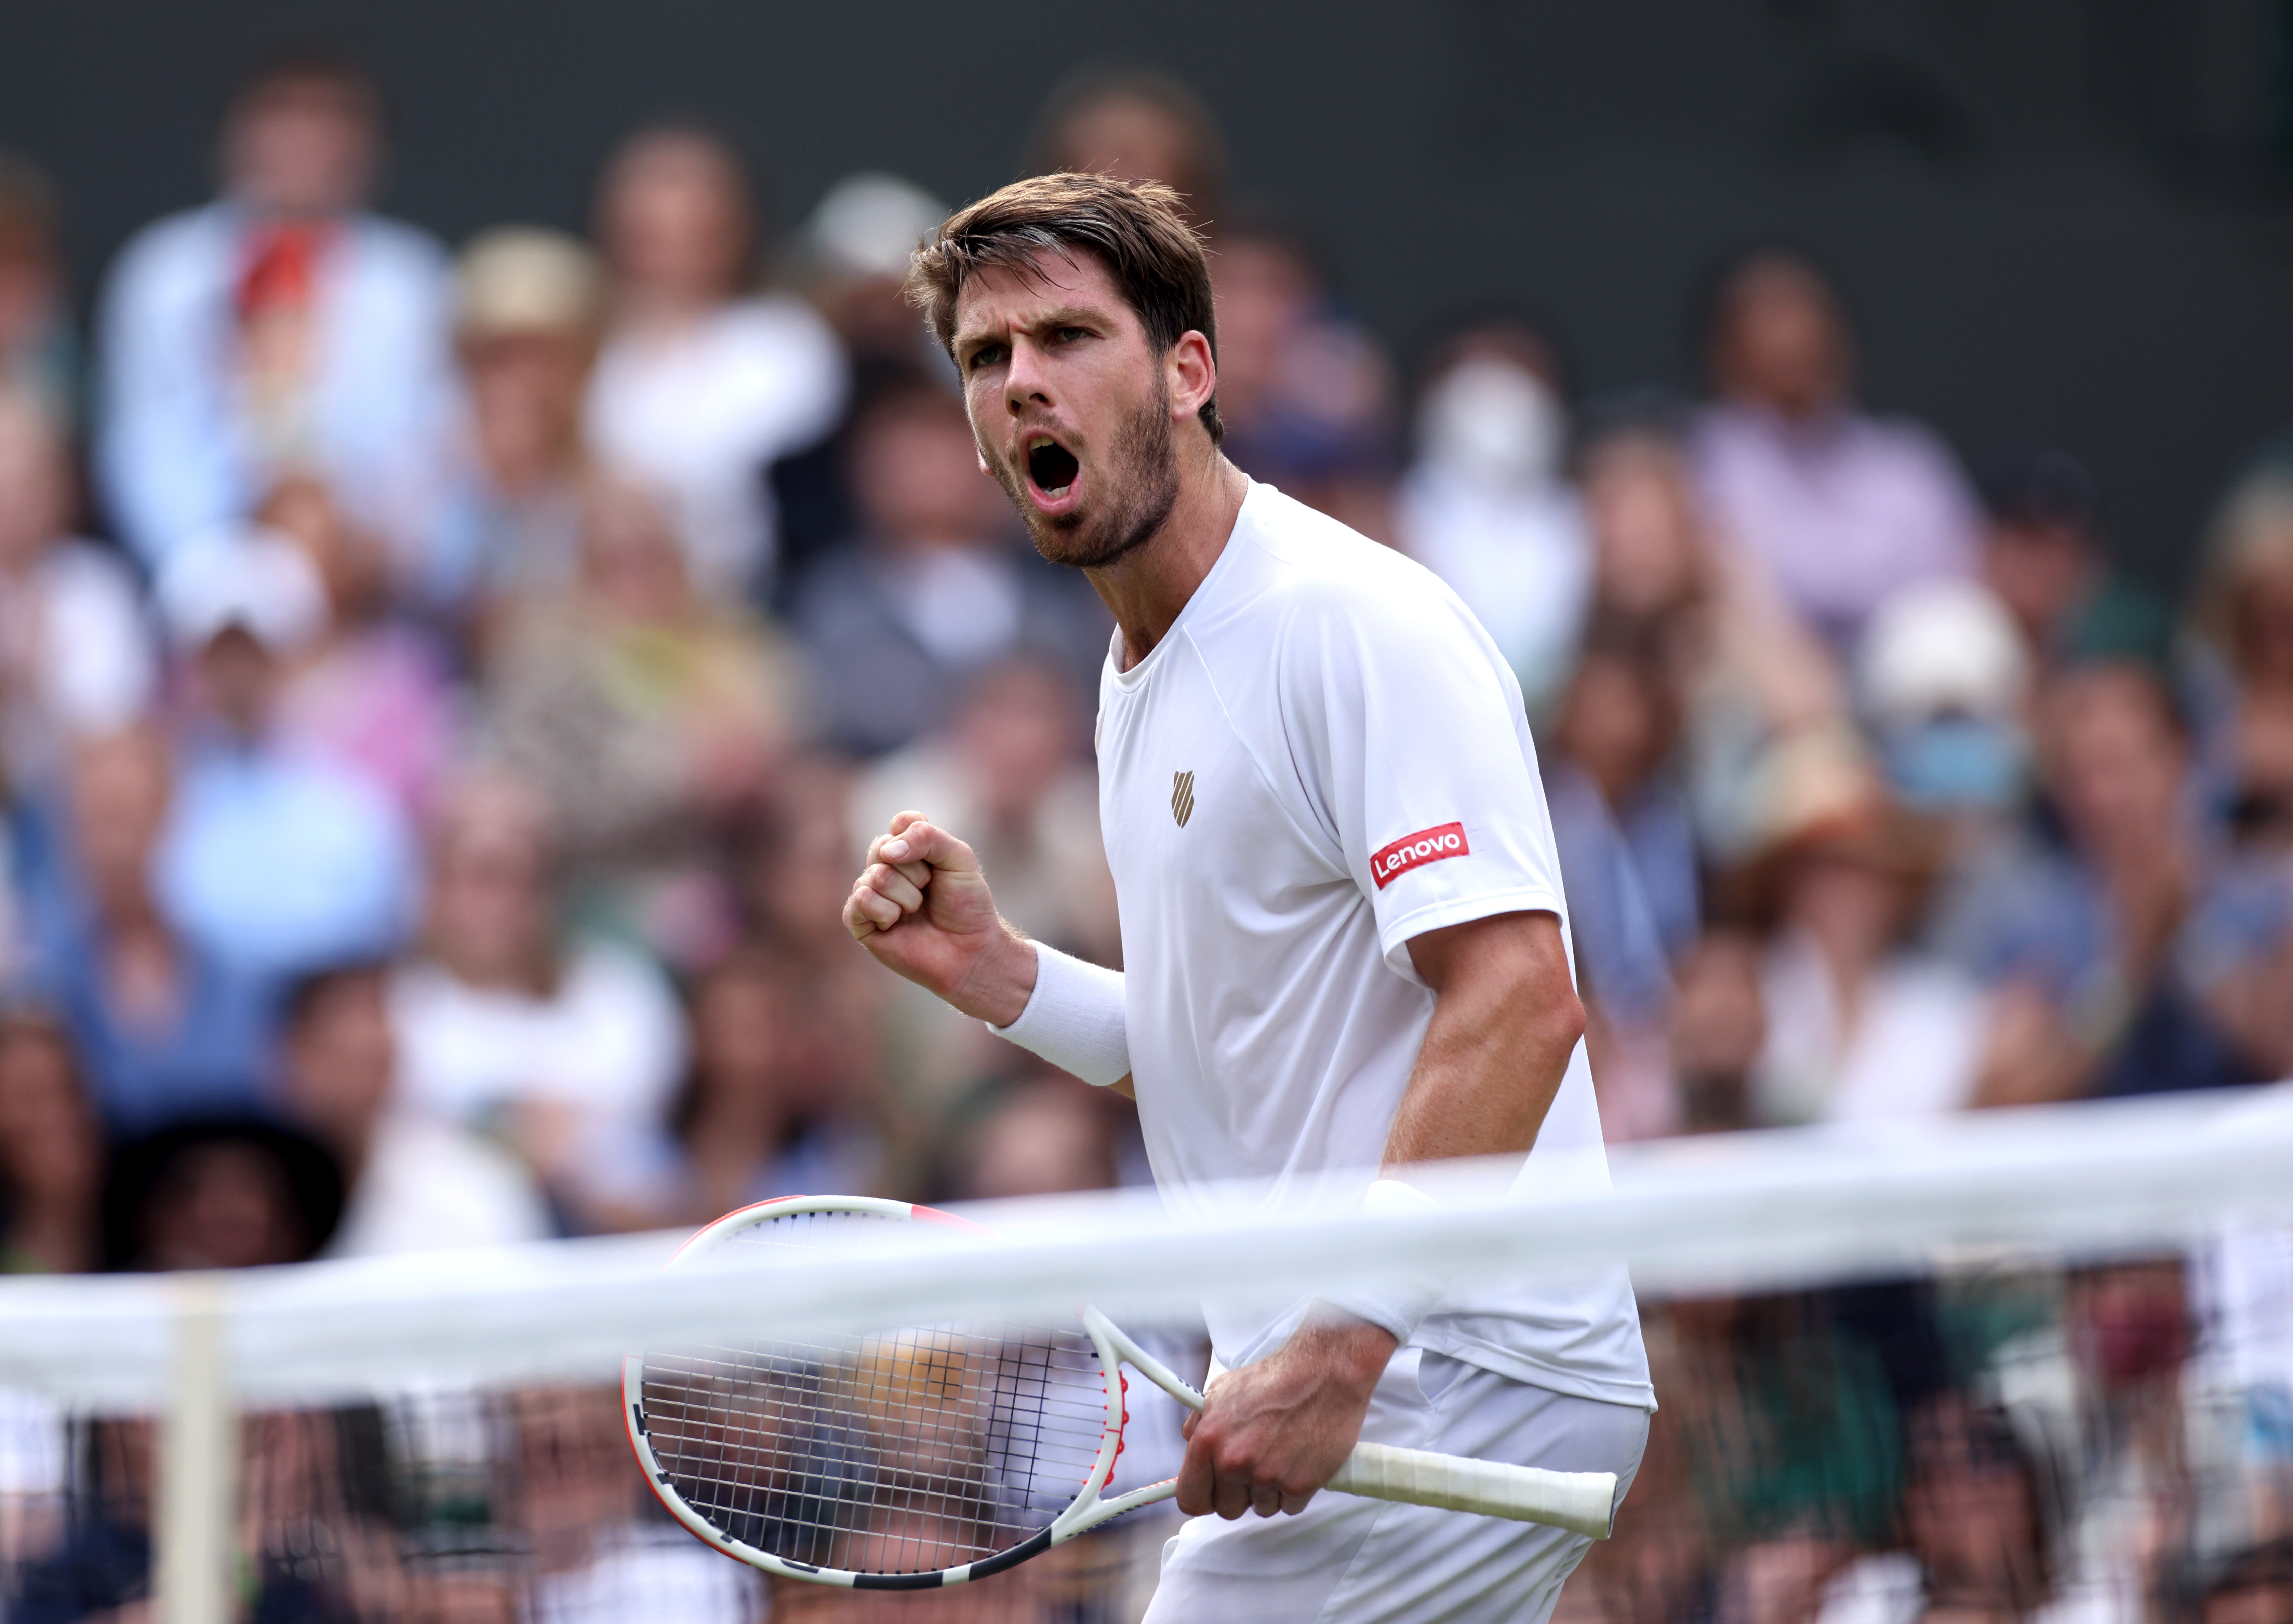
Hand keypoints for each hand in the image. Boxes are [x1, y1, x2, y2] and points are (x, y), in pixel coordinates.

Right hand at [842, 811, 1036, 1023]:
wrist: (970, 951)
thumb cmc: (966, 905)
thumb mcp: (959, 859)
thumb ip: (928, 838)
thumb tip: (887, 851)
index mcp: (909, 849)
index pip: (900, 823)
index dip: (917, 837)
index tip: (937, 859)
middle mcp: (886, 868)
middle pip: (883, 847)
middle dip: (916, 872)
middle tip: (929, 890)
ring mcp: (871, 894)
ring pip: (875, 876)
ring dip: (906, 896)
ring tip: (917, 910)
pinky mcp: (860, 922)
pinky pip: (860, 900)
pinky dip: (886, 911)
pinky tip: (896, 923)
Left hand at [1176, 1311, 1395, 1519]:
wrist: (1324, 1374)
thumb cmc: (1278, 1379)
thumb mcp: (1222, 1391)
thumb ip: (1200, 1424)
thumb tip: (1192, 1446)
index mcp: (1209, 1440)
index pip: (1190, 1497)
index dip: (1202, 1498)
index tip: (1211, 1495)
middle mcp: (1234, 1462)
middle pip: (1227, 1509)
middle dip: (1240, 1493)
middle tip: (1254, 1466)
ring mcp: (1266, 1476)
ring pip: (1260, 1508)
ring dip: (1269, 1490)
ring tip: (1280, 1455)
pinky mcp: (1298, 1485)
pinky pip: (1289, 1506)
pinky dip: (1294, 1491)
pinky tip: (1298, 1461)